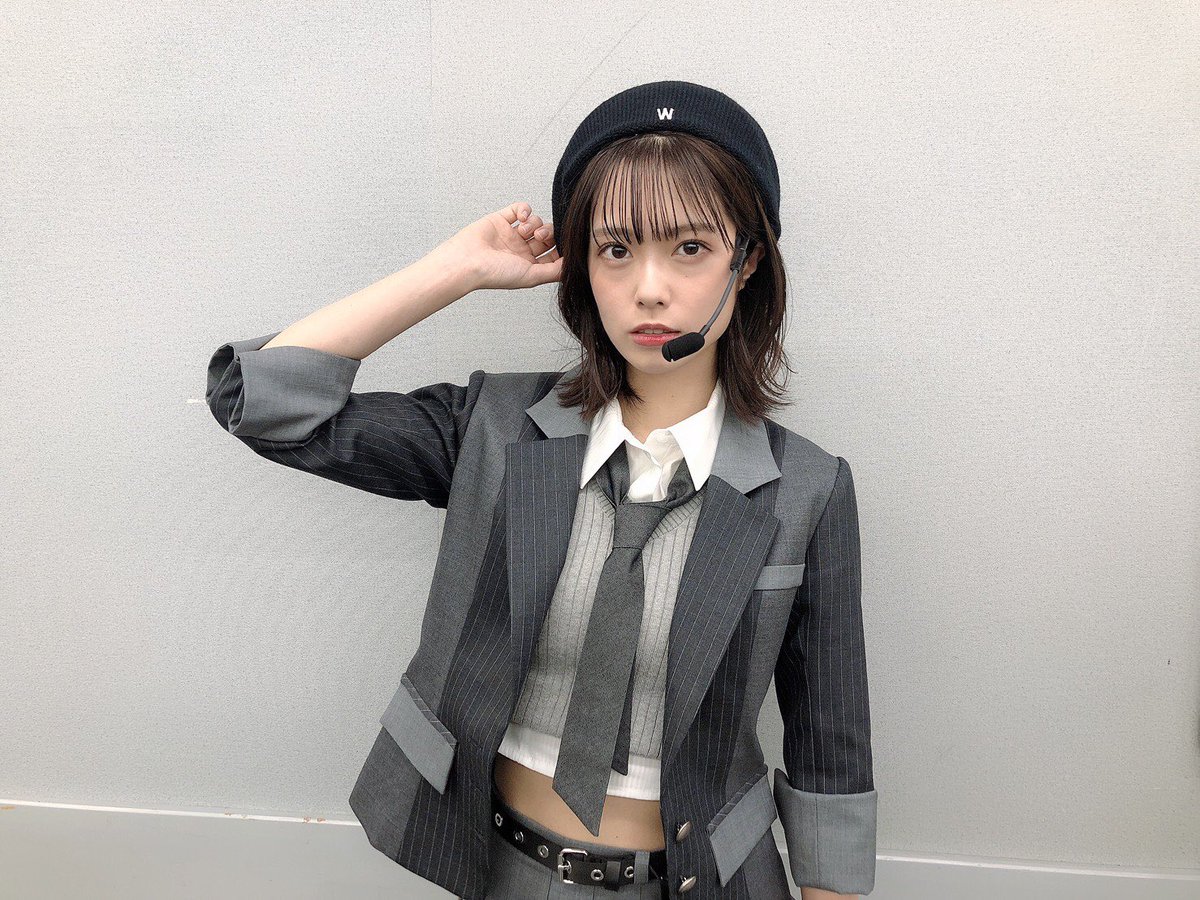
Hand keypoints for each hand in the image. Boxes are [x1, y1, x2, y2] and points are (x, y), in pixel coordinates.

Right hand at [429, 201, 562, 292]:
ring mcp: (511, 234)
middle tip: (541, 236)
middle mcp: (521, 250)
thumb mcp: (531, 277)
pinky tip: (521, 217)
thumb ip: (554, 271)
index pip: (553, 254)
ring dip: (534, 223)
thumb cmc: (495, 274)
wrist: (467, 262)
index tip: (565, 244)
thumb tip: (573, 265)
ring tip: (522, 232)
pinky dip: (525, 210)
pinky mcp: (501, 219)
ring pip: (535, 221)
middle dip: (549, 233)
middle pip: (547, 236)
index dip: (561, 248)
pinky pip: (520, 208)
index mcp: (529, 265)